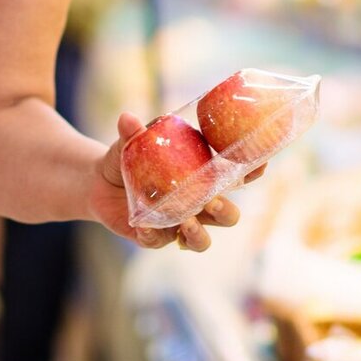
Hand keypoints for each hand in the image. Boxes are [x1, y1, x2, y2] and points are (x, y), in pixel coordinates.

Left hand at [90, 111, 254, 251]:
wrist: (100, 181)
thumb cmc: (128, 157)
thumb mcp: (130, 143)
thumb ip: (134, 133)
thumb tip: (127, 118)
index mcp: (202, 177)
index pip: (235, 177)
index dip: (251, 171)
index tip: (260, 162)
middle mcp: (197, 204)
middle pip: (227, 215)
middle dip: (225, 210)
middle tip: (213, 200)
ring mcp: (178, 223)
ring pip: (202, 240)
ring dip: (199, 234)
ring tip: (186, 223)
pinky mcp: (155, 237)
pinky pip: (160, 243)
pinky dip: (153, 236)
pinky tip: (143, 227)